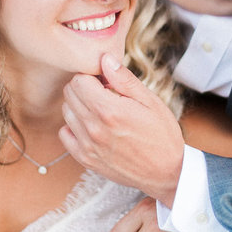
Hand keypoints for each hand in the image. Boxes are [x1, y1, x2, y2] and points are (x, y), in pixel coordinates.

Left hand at [61, 53, 183, 205]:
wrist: (167, 172)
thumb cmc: (163, 135)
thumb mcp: (151, 102)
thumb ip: (124, 80)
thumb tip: (105, 59)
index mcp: (110, 110)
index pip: (79, 81)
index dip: (92, 77)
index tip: (106, 83)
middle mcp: (94, 127)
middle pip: (70, 94)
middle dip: (84, 88)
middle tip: (105, 94)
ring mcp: (87, 145)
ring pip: (66, 112)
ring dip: (80, 106)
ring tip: (102, 111)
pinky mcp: (85, 159)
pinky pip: (65, 134)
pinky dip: (74, 126)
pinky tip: (93, 126)